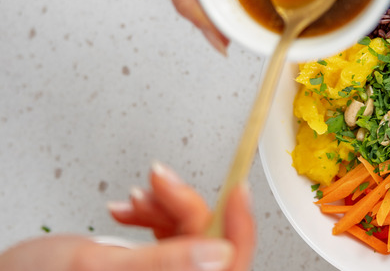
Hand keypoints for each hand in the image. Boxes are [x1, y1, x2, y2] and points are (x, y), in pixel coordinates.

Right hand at [0, 162, 254, 270]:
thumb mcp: (97, 268)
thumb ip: (164, 263)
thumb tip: (221, 254)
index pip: (229, 267)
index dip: (239, 228)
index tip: (239, 189)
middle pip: (209, 245)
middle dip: (186, 206)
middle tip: (161, 179)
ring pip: (190, 234)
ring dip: (166, 207)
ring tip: (136, 196)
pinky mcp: (154, 268)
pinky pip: (170, 234)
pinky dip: (154, 213)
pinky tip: (132, 205)